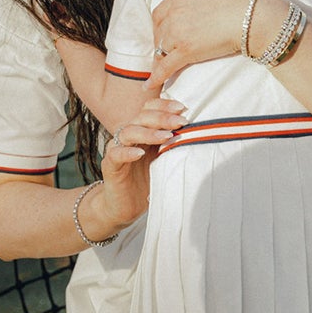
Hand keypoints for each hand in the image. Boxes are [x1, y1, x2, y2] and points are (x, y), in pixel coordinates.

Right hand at [91, 91, 184, 231]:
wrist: (126, 206)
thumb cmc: (147, 182)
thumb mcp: (166, 161)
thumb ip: (176, 146)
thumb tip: (201, 133)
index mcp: (143, 131)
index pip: (150, 109)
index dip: (165, 105)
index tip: (183, 108)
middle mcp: (129, 136)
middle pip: (141, 116)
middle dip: (162, 117)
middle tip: (180, 121)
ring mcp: (117, 149)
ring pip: (128, 131)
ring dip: (148, 132)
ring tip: (166, 136)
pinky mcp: (110, 165)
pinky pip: (115, 154)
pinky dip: (127, 152)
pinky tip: (139, 153)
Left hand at [151, 0, 263, 77]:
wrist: (257, 16)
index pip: (163, 9)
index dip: (165, 20)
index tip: (169, 29)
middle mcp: (176, 11)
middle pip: (159, 28)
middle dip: (160, 38)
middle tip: (166, 48)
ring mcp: (179, 33)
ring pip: (161, 46)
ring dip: (160, 56)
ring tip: (161, 67)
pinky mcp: (187, 52)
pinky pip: (166, 66)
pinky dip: (156, 77)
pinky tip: (149, 86)